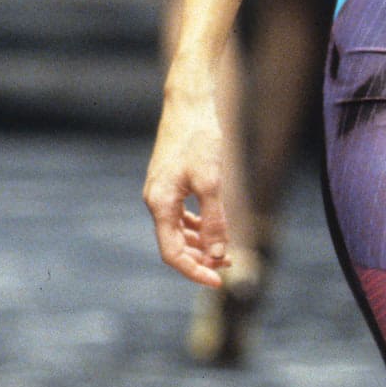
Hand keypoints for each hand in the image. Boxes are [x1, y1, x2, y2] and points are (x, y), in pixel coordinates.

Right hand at [143, 82, 230, 286]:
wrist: (189, 104)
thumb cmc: (200, 138)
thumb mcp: (212, 181)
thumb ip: (214, 220)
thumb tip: (219, 254)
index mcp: (160, 203)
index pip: (172, 253)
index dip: (195, 271)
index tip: (219, 282)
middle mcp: (156, 200)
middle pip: (174, 246)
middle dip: (201, 259)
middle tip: (230, 266)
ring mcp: (161, 192)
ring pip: (178, 232)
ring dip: (201, 245)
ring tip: (227, 253)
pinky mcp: (170, 183)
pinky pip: (181, 216)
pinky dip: (198, 228)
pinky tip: (214, 230)